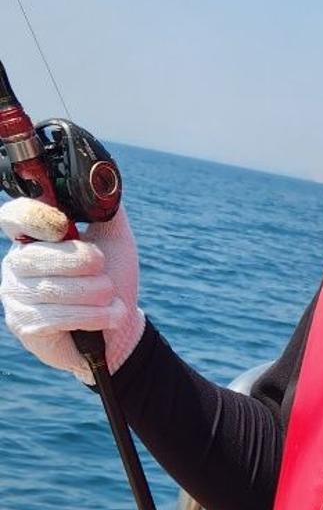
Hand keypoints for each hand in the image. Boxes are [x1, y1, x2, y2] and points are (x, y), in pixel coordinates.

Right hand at [0, 201, 145, 384]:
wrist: (120, 328)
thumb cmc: (112, 279)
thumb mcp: (113, 239)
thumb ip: (104, 209)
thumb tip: (102, 181)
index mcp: (33, 236)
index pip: (14, 216)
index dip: (34, 217)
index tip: (64, 225)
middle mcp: (16, 263)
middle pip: (37, 256)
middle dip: (80, 262)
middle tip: (103, 268)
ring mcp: (15, 295)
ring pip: (50, 289)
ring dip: (93, 293)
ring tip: (113, 297)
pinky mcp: (25, 325)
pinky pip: (56, 317)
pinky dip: (92, 316)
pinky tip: (110, 315)